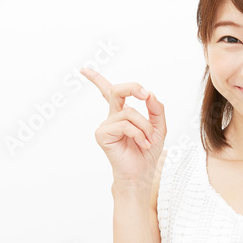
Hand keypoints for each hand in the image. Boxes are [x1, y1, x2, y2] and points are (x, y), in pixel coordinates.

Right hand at [81, 68, 166, 186]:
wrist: (142, 172)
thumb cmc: (147, 150)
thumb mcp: (159, 127)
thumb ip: (156, 109)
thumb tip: (149, 94)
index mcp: (122, 112)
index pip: (108, 92)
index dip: (96, 79)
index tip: (83, 69)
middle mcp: (112, 116)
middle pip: (116, 90)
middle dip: (132, 88)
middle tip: (144, 94)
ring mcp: (106, 125)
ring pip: (129, 112)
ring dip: (145, 126)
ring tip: (148, 140)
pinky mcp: (102, 134)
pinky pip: (124, 124)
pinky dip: (138, 133)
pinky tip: (141, 143)